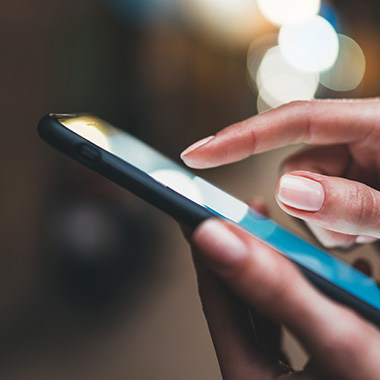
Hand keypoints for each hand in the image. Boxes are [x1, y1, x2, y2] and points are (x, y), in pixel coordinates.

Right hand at [181, 99, 379, 247]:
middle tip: (352, 233)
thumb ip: (355, 203)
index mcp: (376, 123)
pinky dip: (330, 224)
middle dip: (310, 205)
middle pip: (296, 166)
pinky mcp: (350, 181)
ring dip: (324, 221)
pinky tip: (361, 231)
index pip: (295, 119)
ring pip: (303, 191)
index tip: (197, 154)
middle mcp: (359, 136)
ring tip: (365, 234)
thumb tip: (288, 190)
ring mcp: (354, 160)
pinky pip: (317, 201)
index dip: (241, 136)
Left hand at [190, 218, 379, 378]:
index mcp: (251, 376)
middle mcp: (261, 377)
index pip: (218, 298)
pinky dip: (312, 293)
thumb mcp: (337, 337)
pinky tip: (336, 271)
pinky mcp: (318, 369)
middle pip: (242, 301)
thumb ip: (275, 289)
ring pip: (272, 308)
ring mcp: (287, 375)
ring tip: (279, 234)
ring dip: (277, 269)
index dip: (210, 248)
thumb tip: (214, 238)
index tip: (202, 212)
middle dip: (244, 253)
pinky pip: (302, 323)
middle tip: (243, 215)